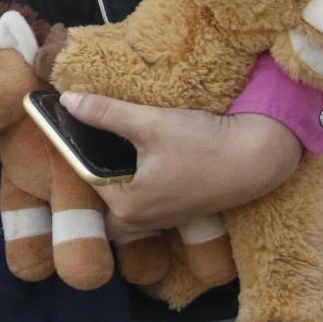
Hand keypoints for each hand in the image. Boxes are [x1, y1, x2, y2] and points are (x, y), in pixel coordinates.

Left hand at [60, 94, 302, 232]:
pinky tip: (139, 151)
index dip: (75, 146)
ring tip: (108, 138)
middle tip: (85, 131)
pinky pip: (140, 195)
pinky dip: (134, 176)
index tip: (67, 121)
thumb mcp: (150, 123)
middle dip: (91, 164)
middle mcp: (139, 221)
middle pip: (99, 191)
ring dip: (113, 171)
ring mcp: (159, 218)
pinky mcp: (175, 209)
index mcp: (126, 207)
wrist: (256, 159)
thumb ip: (105, 113)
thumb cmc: (203, 145)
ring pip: (119, 194)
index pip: (83, 175)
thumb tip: (66, 101)